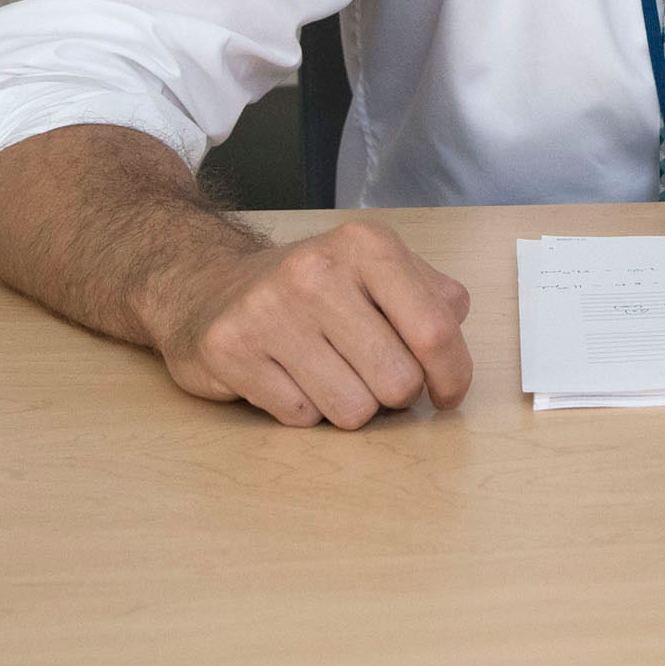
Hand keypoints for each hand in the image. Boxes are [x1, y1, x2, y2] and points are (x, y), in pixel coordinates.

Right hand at [146, 218, 473, 427]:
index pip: (436, 331)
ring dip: (351, 407)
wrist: (209, 286)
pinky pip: (301, 419)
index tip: (447, 394)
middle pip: (397, 381)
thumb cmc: (313, 289)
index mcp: (368, 246)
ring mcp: (269, 310)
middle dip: (396, 395)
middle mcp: (318, 272)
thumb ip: (434, 300)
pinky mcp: (231, 349)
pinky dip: (305, 412)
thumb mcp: (379, 270)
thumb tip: (455, 355)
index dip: (453, 376)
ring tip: (331, 375)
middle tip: (375, 378)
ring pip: (352, 411)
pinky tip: (290, 379)